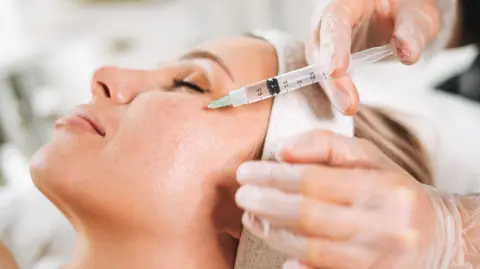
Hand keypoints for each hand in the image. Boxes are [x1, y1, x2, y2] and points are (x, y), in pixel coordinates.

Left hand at [235, 130, 446, 268]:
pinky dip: (295, 262)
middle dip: (265, 204)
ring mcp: (376, 258)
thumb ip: (325, 145)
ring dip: (272, 232)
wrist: (434, 235)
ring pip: (310, 248)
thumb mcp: (369, 156)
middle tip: (243, 195)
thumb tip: (282, 151)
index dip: (273, 177)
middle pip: (307, 216)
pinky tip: (278, 246)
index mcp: (382, 188)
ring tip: (252, 217)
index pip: (314, 181)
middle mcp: (383, 225)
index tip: (247, 172)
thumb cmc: (393, 190)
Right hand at [307, 0, 443, 114]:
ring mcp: (326, 39)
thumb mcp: (416, 12)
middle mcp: (329, 18)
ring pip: (319, 65)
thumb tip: (407, 54)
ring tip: (349, 107)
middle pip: (320, 48)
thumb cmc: (405, 7)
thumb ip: (412, 30)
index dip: (334, 46)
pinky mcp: (328, 56)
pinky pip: (326, 74)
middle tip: (348, 104)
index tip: (336, 71)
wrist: (399, 12)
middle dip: (331, 79)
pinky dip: (335, 90)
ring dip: (332, 89)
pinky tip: (346, 103)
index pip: (334, 21)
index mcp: (347, 0)